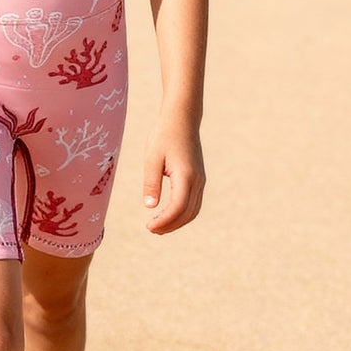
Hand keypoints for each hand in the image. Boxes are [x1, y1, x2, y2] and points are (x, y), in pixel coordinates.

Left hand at [142, 115, 204, 233]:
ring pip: (193, 210)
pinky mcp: (199, 179)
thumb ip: (151, 183)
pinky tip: (168, 214)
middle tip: (151, 229)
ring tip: (158, 227)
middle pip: (188, 213)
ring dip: (177, 222)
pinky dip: (183, 214)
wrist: (181, 120)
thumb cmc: (163, 136)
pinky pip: (194, 203)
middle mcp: (197, 181)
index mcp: (186, 176)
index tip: (149, 226)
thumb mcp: (152, 159)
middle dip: (170, 225)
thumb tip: (150, 207)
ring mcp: (200, 180)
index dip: (164, 221)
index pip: (178, 207)